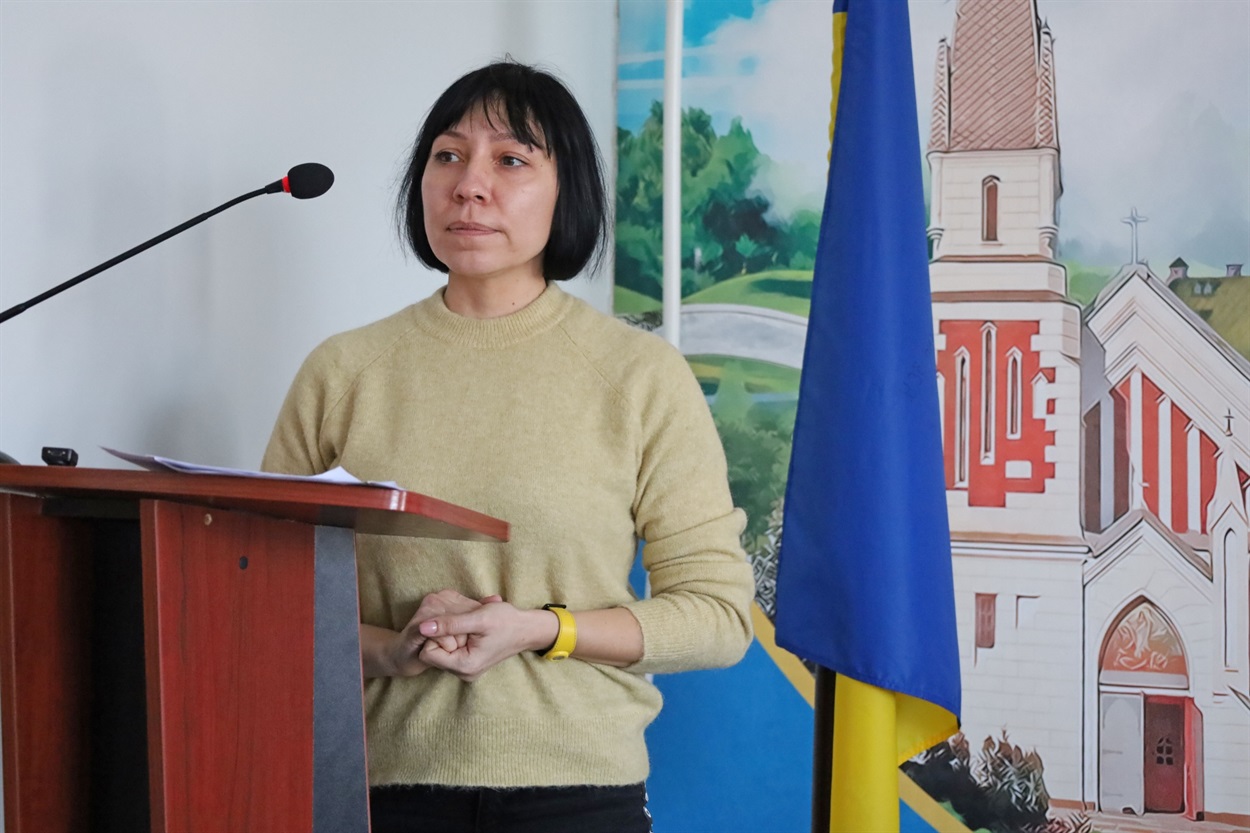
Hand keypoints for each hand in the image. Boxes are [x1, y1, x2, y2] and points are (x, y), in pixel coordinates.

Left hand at [417, 600, 556, 681]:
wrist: (528, 629)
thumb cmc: (507, 621)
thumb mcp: (478, 618)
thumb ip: (450, 623)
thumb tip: (422, 627)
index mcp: (465, 665)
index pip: (427, 653)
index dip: (433, 635)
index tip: (449, 622)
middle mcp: (464, 673)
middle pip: (433, 654)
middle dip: (441, 636)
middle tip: (459, 622)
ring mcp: (466, 671)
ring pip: (440, 652)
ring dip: (448, 636)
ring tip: (466, 624)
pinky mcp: (469, 664)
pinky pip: (450, 652)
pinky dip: (455, 639)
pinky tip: (468, 629)